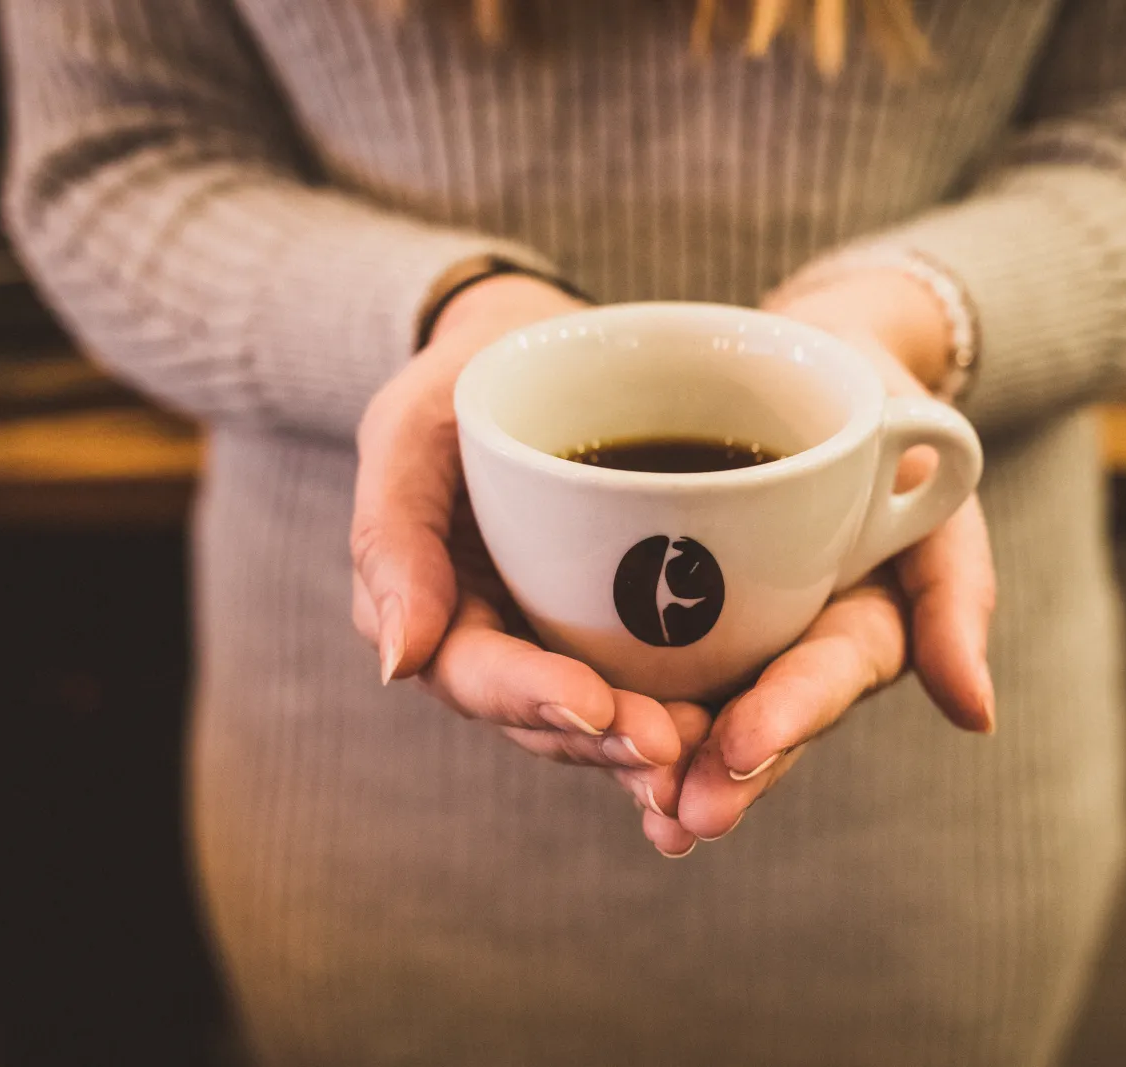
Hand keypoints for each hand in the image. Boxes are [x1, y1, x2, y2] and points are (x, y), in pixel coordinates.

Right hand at [350, 274, 702, 834]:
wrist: (546, 348)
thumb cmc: (468, 377)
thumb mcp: (413, 425)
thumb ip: (391, 532)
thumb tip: (396, 664)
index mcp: (431, 606)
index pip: (472, 671)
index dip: (532, 695)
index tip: (598, 704)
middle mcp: (493, 642)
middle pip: (542, 717)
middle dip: (604, 740)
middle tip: (672, 746)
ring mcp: (557, 644)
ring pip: (598, 722)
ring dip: (648, 748)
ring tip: (708, 753)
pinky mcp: (618, 636)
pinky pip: (647, 690)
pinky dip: (685, 718)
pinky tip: (734, 739)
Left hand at [660, 269, 997, 846]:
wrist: (800, 354)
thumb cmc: (877, 409)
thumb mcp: (934, 480)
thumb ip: (957, 589)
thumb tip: (976, 714)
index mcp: (858, 626)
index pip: (828, 674)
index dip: (788, 714)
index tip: (742, 745)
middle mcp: (789, 644)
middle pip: (756, 718)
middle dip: (720, 770)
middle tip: (681, 814)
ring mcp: (729, 630)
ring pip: (695, 706)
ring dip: (663, 758)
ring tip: (634, 802)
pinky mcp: (668, 604)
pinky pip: (638, 655)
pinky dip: (610, 692)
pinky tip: (568, 729)